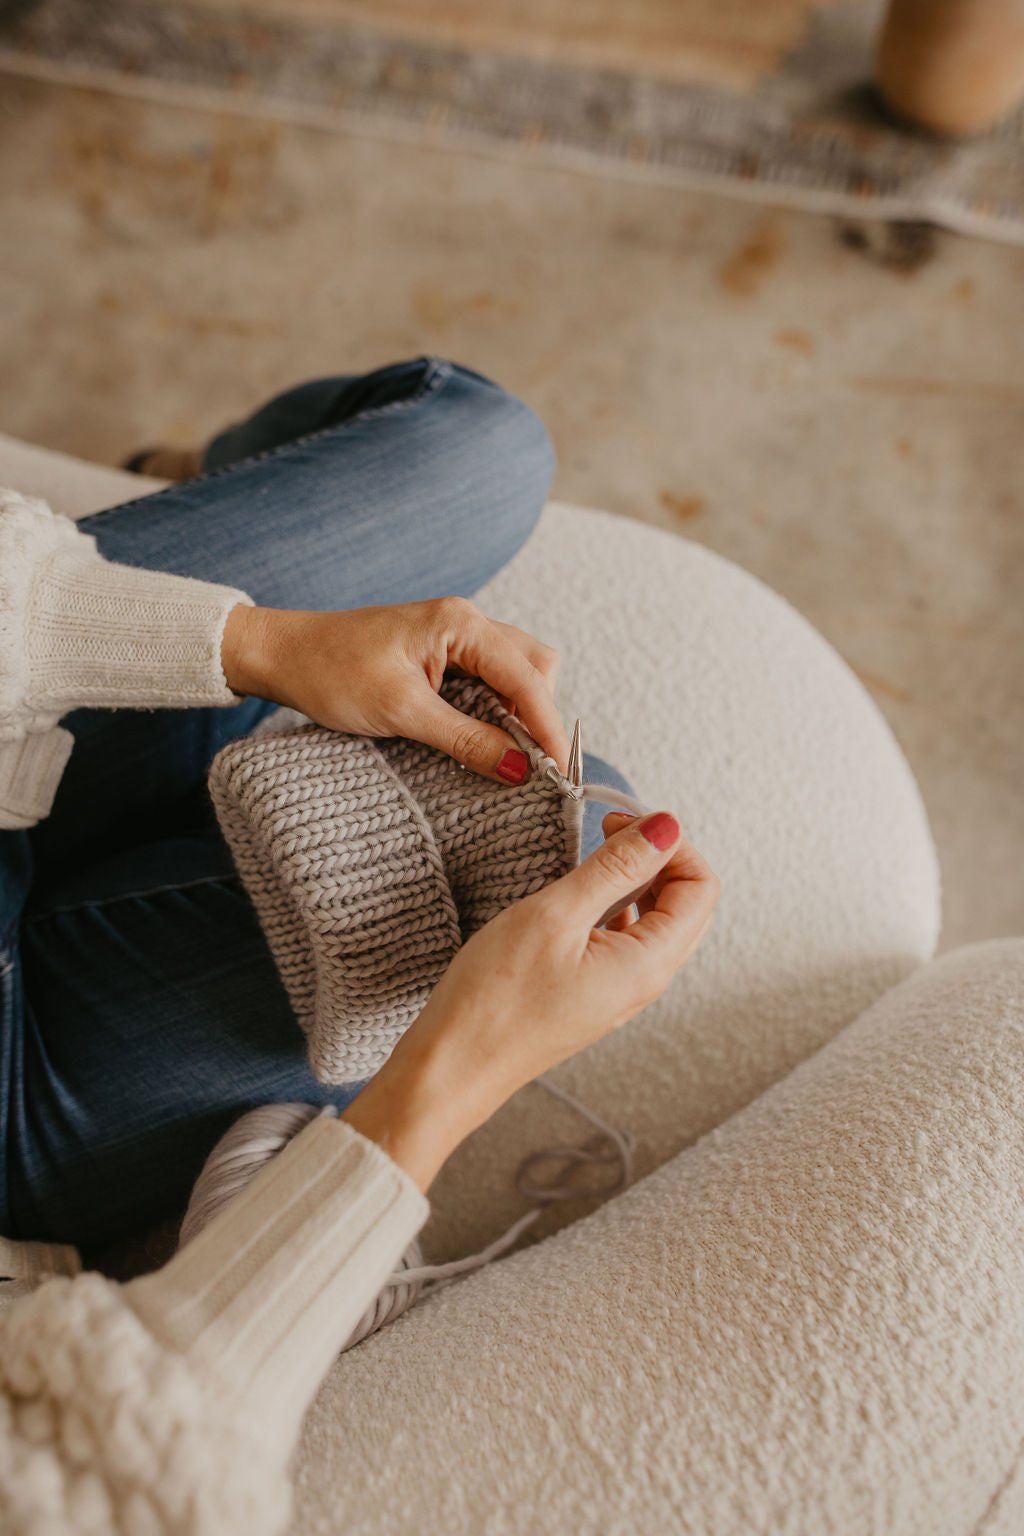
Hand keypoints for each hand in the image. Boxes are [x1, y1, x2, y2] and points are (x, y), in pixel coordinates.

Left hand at [222, 597, 569, 780]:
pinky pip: (489, 680)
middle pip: (534, 667)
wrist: (282, 655)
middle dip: (539, 714)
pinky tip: (484, 738)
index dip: (548, 726)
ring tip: (508, 756)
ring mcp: (455, 637)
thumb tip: (520, 769)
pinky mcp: (441, 654)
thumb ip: (466, 739)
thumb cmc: (330, 672)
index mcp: (459, 624)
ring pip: (516, 673)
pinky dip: (496, 710)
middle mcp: (465, 623)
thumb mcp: (402, 712)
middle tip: (533, 765)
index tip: (561, 772)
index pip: (528, 676)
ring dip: (519, 713)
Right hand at [342, 810, 719, 1189]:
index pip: (702, 887)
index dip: (672, 843)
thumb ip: (616, 866)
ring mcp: (621, 990)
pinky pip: (627, 939)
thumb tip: (667, 827)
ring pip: (657, 920)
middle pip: (688, 903)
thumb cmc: (494, 1000)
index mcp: (648, 963)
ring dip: (636, 879)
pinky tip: (576, 896)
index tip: (621, 822)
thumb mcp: (555, 914)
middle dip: (659, 856)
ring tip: (590, 859)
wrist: (453, 1066)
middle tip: (608, 831)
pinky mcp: (594, 993)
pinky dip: (614, 905)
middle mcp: (645, 981)